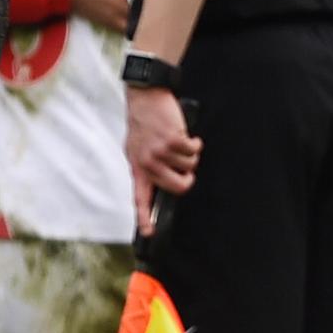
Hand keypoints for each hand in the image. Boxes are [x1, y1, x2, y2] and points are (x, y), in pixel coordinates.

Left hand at [126, 86, 201, 236]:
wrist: (145, 99)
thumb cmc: (144, 123)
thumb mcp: (137, 149)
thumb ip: (147, 166)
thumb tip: (160, 182)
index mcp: (138, 168)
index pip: (140, 199)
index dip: (146, 218)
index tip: (150, 233)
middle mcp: (147, 164)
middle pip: (177, 186)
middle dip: (188, 179)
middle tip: (188, 170)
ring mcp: (160, 152)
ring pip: (189, 166)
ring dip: (191, 154)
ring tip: (182, 143)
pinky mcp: (173, 140)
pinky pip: (193, 150)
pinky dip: (195, 143)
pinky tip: (188, 136)